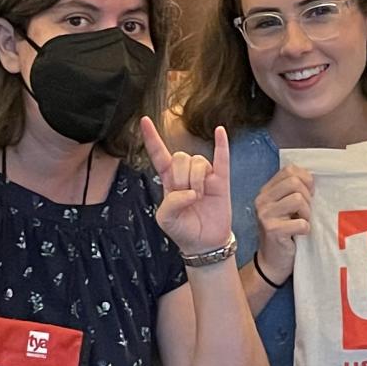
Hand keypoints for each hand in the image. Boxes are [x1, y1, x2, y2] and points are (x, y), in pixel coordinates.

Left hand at [143, 119, 233, 256]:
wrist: (204, 244)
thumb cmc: (182, 229)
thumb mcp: (166, 219)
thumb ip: (171, 203)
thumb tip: (189, 192)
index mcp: (169, 180)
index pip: (159, 155)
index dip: (152, 138)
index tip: (144, 121)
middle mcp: (186, 174)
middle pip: (181, 157)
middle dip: (182, 177)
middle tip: (187, 197)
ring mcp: (204, 176)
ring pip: (199, 161)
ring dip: (197, 180)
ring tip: (199, 197)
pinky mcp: (221, 181)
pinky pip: (222, 159)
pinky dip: (222, 145)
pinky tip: (220, 131)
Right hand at [252, 165, 313, 284]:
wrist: (272, 262)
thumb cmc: (284, 233)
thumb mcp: (286, 208)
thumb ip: (294, 191)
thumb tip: (313, 178)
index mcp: (266, 191)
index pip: (289, 170)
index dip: (306, 180)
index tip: (309, 195)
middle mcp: (262, 200)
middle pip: (294, 182)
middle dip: (308, 196)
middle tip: (306, 212)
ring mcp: (265, 215)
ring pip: (298, 199)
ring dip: (307, 213)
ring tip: (303, 222)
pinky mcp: (273, 230)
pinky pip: (301, 223)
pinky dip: (306, 229)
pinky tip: (301, 234)